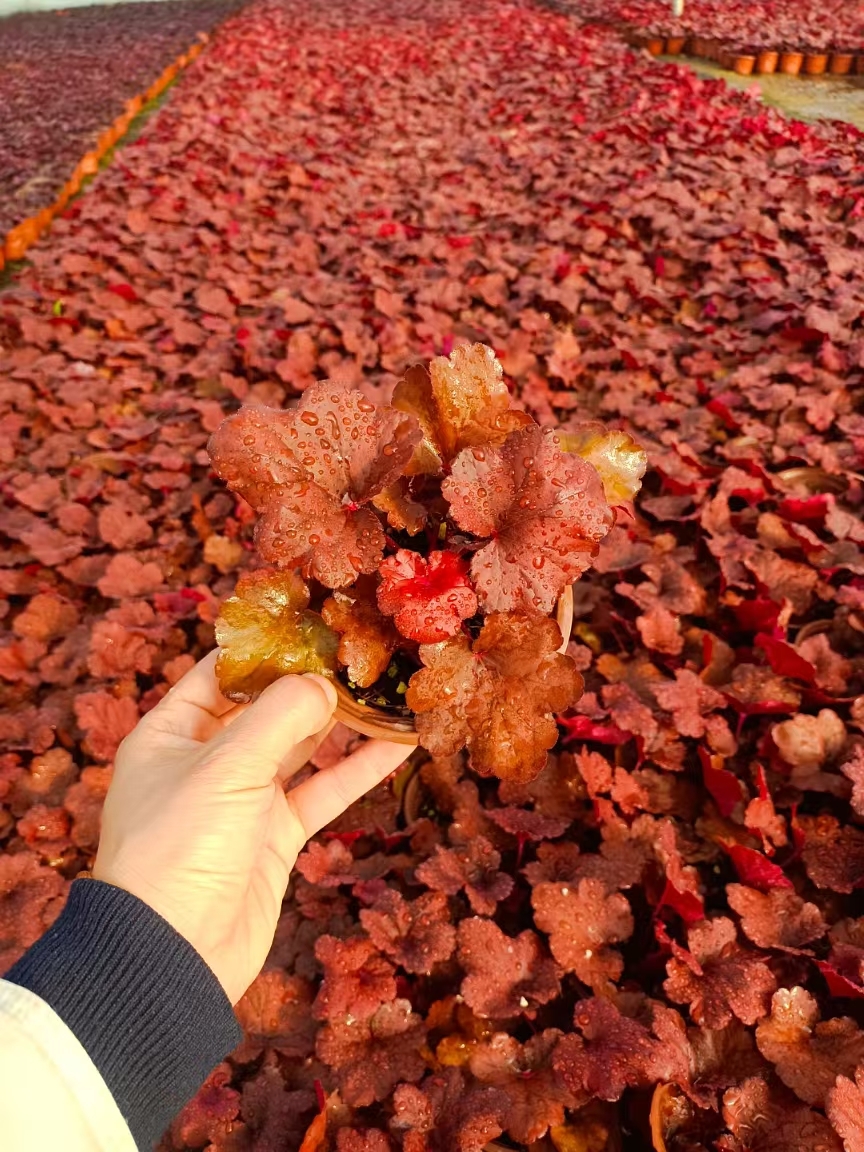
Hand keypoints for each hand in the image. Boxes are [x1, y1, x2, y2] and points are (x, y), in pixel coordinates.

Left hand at [93, 651, 411, 1003]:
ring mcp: (243, 800)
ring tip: (387, 691)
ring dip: (341, 724)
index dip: (264, 649)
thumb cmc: (179, 847)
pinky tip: (396, 746)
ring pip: (299, 748)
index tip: (313, 625)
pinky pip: (320, 792)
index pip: (219, 674)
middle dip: (311, 684)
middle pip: (265, 708)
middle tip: (362, 655)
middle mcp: (205, 762)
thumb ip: (280, 715)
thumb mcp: (226, 767)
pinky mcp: (274, 836)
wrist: (173, 954)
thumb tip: (324, 682)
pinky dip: (356, 771)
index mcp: (169, 734)